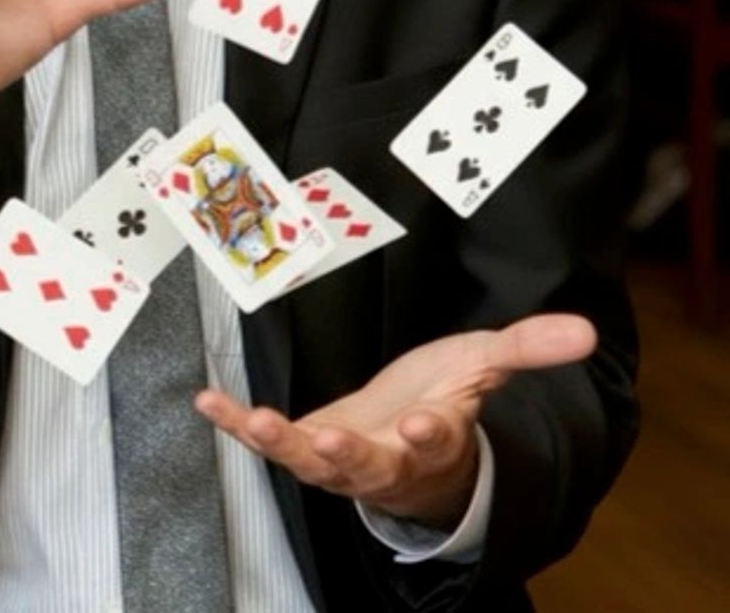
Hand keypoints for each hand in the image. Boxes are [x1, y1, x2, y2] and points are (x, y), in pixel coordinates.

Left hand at [195, 313, 595, 531]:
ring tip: (258, 423)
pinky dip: (238, 423)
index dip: (430, 433)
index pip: (436, 440)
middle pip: (366, 465)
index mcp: (434, 438)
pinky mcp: (304, 443)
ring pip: (311, 461)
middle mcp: (385, 458)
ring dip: (281, 444)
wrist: (409, 440)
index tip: (425, 422)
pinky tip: (209, 400)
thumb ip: (527, 347)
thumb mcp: (483, 366)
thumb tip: (586, 329)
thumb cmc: (444, 400)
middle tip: (330, 441)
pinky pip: (265, 438)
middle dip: (348, 455)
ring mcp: (339, 457)